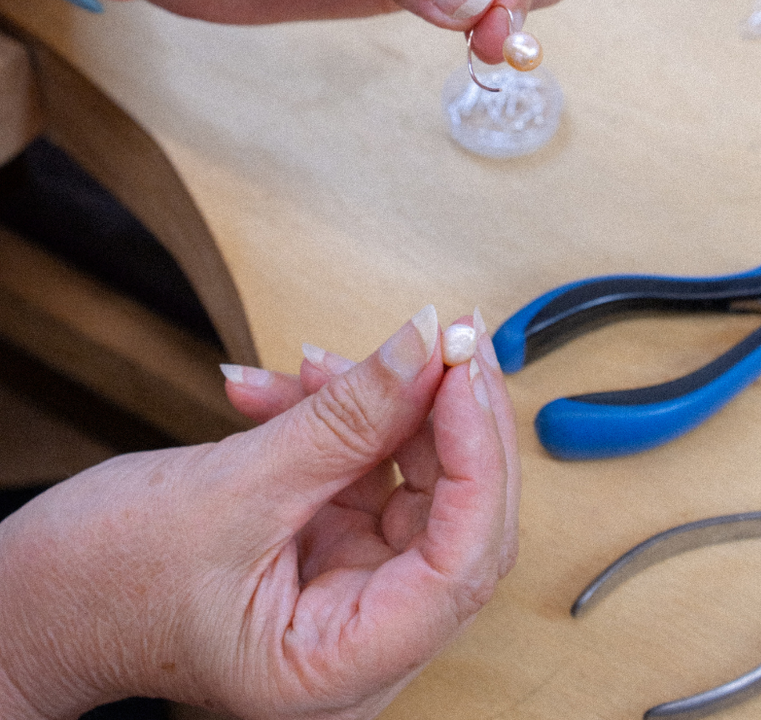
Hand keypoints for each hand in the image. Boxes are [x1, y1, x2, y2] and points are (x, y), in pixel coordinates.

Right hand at [0, 307, 517, 718]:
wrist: (33, 601)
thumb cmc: (100, 585)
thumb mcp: (231, 490)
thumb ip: (341, 419)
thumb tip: (423, 344)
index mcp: (342, 666)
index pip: (463, 559)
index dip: (477, 453)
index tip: (460, 366)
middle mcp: (363, 636)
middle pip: (454, 511)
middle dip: (441, 414)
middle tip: (432, 334)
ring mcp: (351, 590)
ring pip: (410, 478)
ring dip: (373, 408)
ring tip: (313, 366)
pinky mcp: (331, 548)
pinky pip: (361, 469)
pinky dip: (336, 421)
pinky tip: (288, 387)